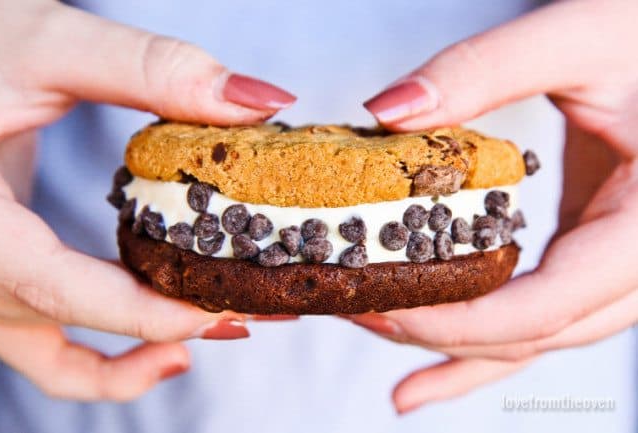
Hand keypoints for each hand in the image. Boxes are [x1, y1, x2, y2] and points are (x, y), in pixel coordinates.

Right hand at [0, 0, 294, 399]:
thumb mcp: (46, 45)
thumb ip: (150, 70)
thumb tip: (260, 101)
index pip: (56, 289)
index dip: (146, 312)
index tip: (226, 308)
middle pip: (74, 320)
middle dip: (172, 322)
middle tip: (258, 308)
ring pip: (57, 357)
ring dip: (139, 353)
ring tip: (220, 328)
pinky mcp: (2, 270)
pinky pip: (44, 348)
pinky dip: (100, 366)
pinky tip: (163, 348)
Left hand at [358, 0, 637, 413]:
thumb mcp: (580, 37)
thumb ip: (484, 70)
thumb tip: (389, 111)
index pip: (551, 304)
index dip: (463, 320)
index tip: (386, 306)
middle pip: (534, 332)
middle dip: (441, 333)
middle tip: (359, 311)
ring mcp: (614, 266)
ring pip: (535, 336)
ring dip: (455, 346)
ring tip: (381, 334)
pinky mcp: (588, 253)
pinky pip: (541, 314)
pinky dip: (486, 342)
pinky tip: (433, 361)